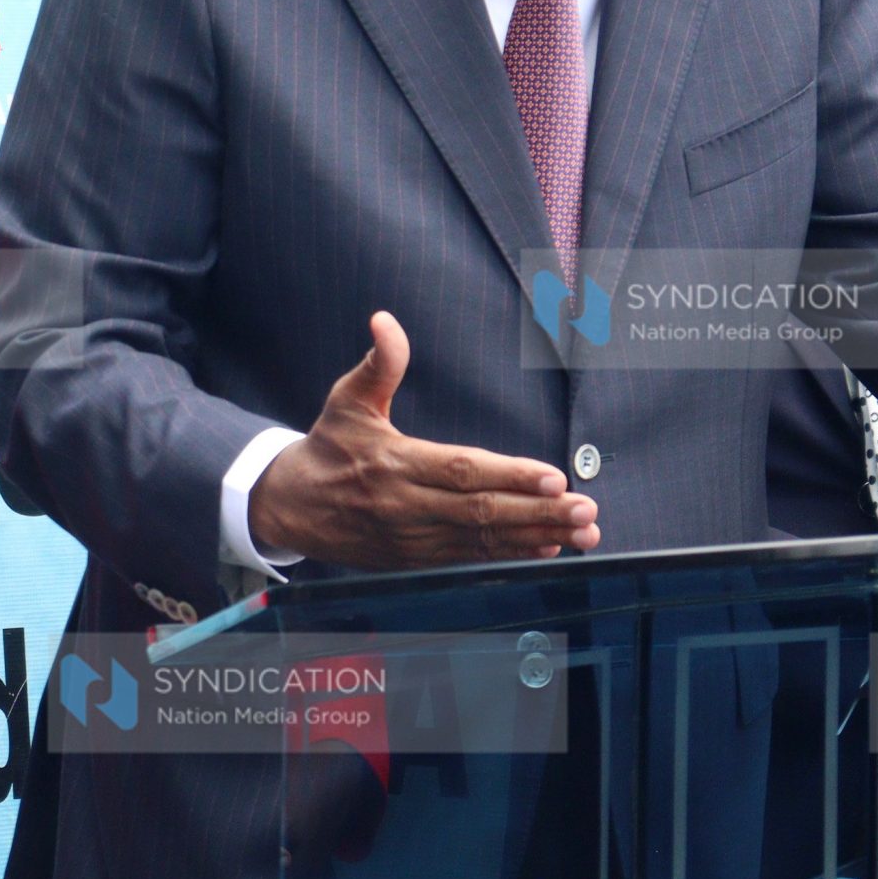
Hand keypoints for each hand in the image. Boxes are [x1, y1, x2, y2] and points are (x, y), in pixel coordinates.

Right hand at [247, 311, 599, 569]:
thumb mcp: (347, 400)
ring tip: (583, 532)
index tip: (554, 477)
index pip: (461, 471)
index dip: (510, 475)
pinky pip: (473, 556)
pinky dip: (512, 553)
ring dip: (537, 535)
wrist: (291, 508)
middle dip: (539, 512)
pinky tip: (548, 547)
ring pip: (485, 538)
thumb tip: (385, 321)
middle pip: (483, 511)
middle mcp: (408, 504)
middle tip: (585, 509)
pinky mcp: (418, 557)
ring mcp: (415, 536)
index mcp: (394, 463)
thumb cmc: (329, 447)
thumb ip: (379, 364)